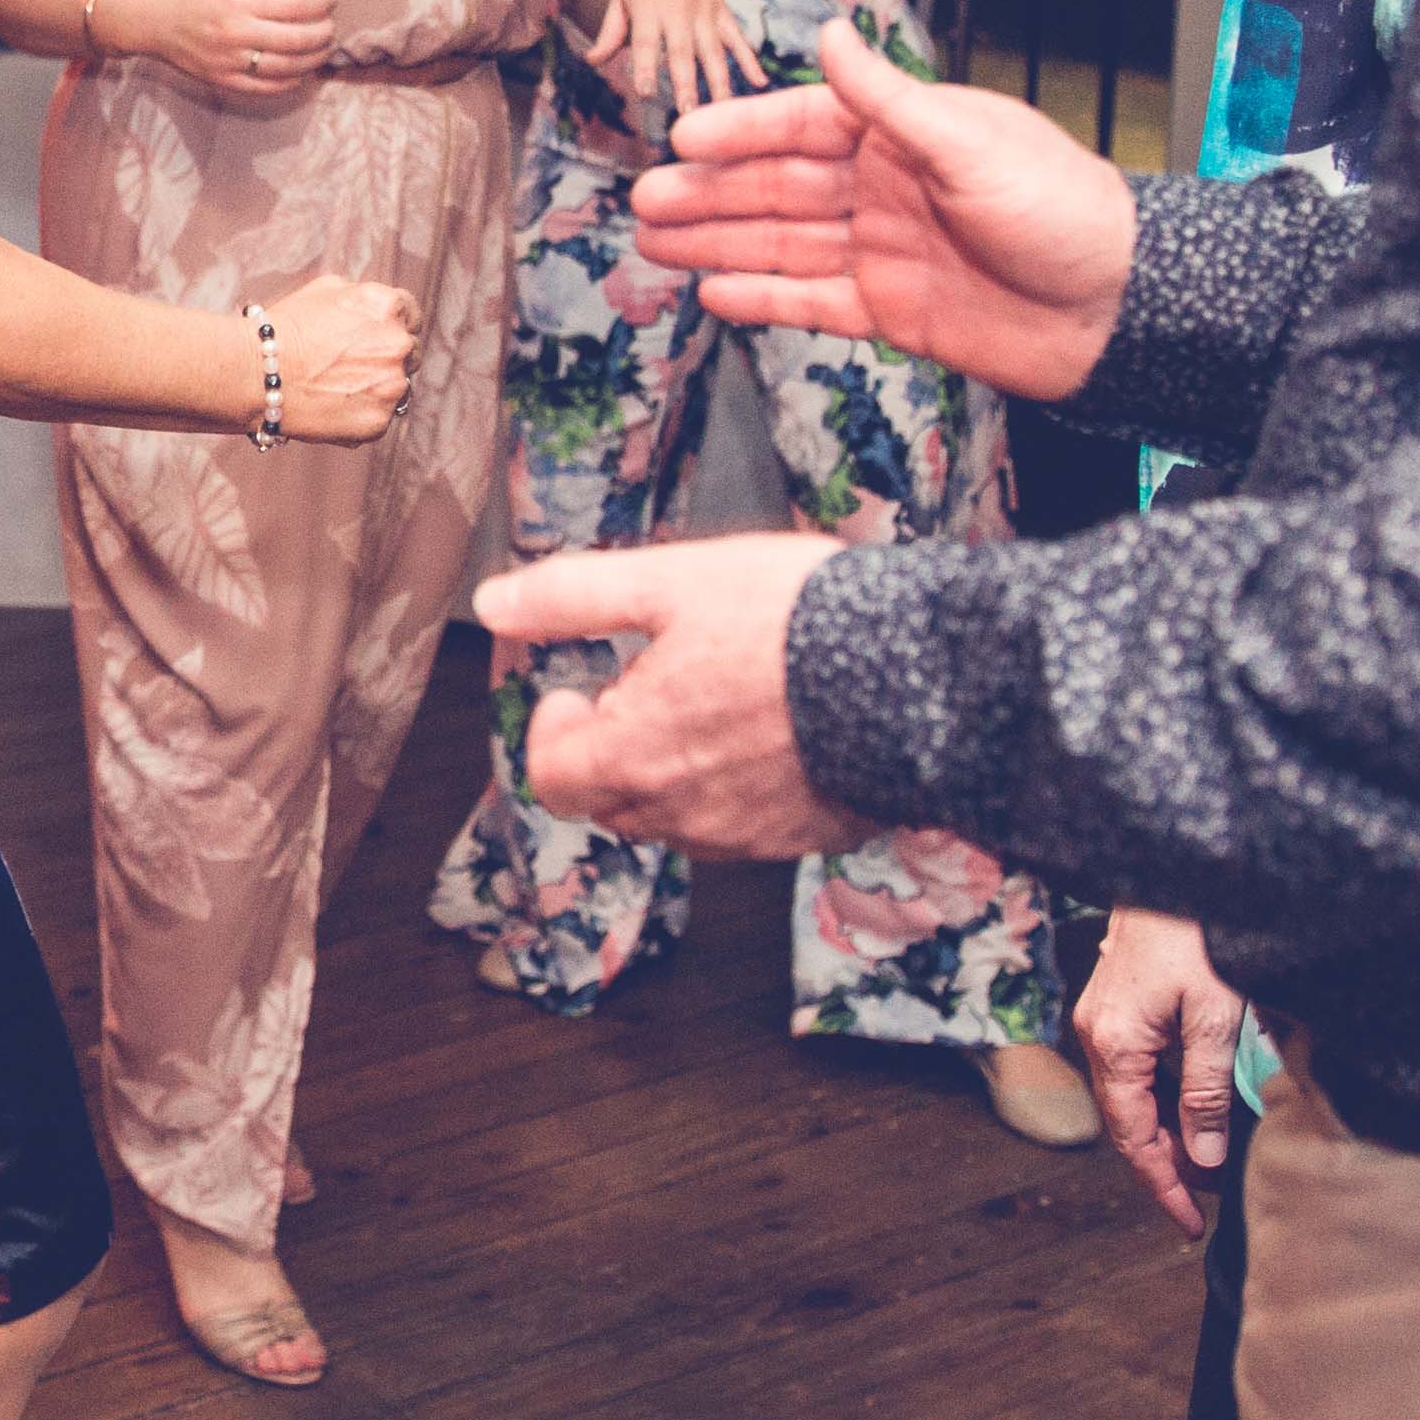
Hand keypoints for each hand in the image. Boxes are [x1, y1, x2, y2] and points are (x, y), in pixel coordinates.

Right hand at [124, 0, 342, 103]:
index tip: (330, 1)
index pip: (294, 6)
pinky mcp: (221, 79)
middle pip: (295, 39)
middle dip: (322, 34)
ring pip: (284, 67)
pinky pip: (262, 87)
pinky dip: (286, 83)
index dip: (320, 4)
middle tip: (331, 28)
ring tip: (323, 51)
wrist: (153, 19)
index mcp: (239, 1)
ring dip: (311, 60)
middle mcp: (235, 31)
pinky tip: (299, 75)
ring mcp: (228, 59)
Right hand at [248, 272, 412, 445]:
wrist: (255, 373)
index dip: (392, 326)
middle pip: (409, 353)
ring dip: (377, 388)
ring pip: (397, 388)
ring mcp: (392, 387)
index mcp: (389, 306)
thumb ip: (362, 296)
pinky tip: (331, 406)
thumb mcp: (326, 290)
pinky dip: (360, 414)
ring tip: (336, 387)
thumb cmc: (284, 328)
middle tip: (351, 364)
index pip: (412, 315)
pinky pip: (379, 418)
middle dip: (386, 357)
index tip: (375, 336)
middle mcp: (398, 345)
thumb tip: (377, 307)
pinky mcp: (378, 422)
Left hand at [470, 530, 864, 856]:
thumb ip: (573, 597)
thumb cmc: (795, 622)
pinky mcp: (804, 837)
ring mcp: (747, 835)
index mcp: (635, 756)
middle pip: (610, 801)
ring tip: (716, 700)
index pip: (551, 778)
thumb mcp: (670, 582)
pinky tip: (772, 731)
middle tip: (652, 685)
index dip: (554, 731)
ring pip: (676, 818)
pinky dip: (738, 788)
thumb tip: (494, 605)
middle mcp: (683, 813)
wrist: (924, 672)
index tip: (580, 688)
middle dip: (612, 748)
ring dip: (674, 770)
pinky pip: (744, 826)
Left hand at [581, 0, 752, 120]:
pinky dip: (750, 59)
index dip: (647, 66)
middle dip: (687, 83)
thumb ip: (610, 31)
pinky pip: (738, 37)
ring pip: (714, 50)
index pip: (646, 41)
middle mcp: (678, 10)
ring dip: (719, 80)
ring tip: (723, 109)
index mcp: (648, 8)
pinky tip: (760, 83)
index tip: (646, 92)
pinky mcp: (722, 9)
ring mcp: (704, 10)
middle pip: (683, 51)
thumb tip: (592, 61)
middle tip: (689, 114)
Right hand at [629, 22, 1133, 403]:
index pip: (805, 124)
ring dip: (718, 242)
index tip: (683, 138)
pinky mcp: (890, 310)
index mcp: (904, 136)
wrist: (1117, 308)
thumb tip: (828, 33)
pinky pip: (812, 301)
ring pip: (782, 244)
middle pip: (780, 188)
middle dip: (711, 193)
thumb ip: (889, 100)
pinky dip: (764, 297)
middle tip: (644, 198)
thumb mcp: (971, 144)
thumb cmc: (1062, 210)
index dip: (742, 132)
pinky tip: (713, 291)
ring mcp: (883, 249)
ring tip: (653, 242)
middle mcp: (884, 188)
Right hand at [1075, 906, 1249, 1240]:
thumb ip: (1204, 1090)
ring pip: (1131, 1098)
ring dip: (1166, 1133)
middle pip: (1127, 1124)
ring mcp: (1101, 1020)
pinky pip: (1135, 1070)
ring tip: (1206, 1164)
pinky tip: (1192, 1110)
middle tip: (1204, 1203)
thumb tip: (1202, 1157)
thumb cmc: (1196, 936)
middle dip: (1165, 1167)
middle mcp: (1097, 1037)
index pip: (1134, 1139)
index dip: (1163, 1186)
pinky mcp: (1116, 1007)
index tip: (1189, 1224)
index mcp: (1114, 1046)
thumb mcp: (1215, 1017)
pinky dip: (1161, 1099)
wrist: (1170, 870)